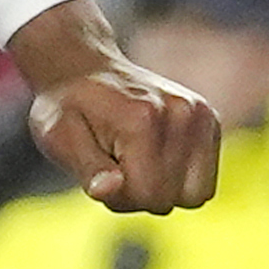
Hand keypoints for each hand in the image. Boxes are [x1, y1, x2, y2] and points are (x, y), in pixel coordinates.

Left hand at [10, 0, 218, 212]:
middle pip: (172, 199)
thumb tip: (108, 190)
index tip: (100, 174)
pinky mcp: (210, 121)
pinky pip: (204, 181)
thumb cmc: (68, 107)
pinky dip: (179, 180)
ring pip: (196, 195)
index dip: (118, 197)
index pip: (147, 194)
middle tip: (115, 166)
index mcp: (143, 117)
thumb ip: (87, 167)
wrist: (86, 69)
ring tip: (135, 163)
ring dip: (163, 190)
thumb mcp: (58, 136)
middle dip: (139, 195)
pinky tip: (153, 158)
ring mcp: (201, 115)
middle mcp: (181, 113)